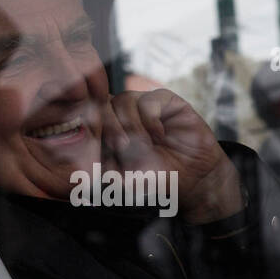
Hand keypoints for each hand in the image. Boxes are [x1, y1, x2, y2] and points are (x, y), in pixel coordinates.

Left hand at [102, 90, 242, 223]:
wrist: (193, 178)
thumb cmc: (157, 177)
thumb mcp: (127, 178)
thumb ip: (107, 171)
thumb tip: (86, 171)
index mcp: (109, 128)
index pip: (90, 118)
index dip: (91, 129)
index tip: (97, 146)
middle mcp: (123, 112)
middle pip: (103, 105)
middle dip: (109, 126)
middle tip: (121, 147)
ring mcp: (144, 104)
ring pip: (123, 100)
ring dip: (131, 125)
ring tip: (144, 145)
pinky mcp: (166, 101)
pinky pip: (149, 100)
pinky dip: (150, 119)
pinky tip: (158, 135)